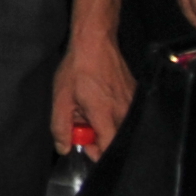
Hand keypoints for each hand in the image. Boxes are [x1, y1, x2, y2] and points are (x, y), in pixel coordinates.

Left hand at [51, 38, 133, 156]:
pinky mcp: (135, 96)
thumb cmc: (78, 69)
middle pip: (115, 140)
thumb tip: (64, 148)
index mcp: (105, 116)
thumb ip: (61, 127)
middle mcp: (124, 112)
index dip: (95, 153)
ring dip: (103, 124)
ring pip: (119, 127)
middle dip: (97, 137)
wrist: (95, 42)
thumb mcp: (61, 99)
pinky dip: (111, 113)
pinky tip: (99, 101)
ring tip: (89, 108)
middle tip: (83, 121)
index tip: (83, 143)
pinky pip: (124, 115)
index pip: (108, 150)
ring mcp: (132, 104)